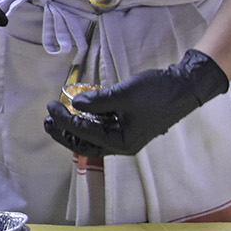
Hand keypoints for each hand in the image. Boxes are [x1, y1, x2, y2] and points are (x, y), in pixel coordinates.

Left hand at [43, 49, 228, 155]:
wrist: (184, 86)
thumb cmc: (156, 93)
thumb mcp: (123, 95)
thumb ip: (97, 102)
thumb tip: (75, 104)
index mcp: (122, 142)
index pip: (85, 135)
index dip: (64, 122)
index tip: (50, 107)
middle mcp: (123, 143)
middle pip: (87, 143)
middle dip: (65, 133)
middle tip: (46, 121)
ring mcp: (127, 134)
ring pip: (94, 135)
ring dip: (75, 127)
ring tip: (57, 116)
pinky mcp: (129, 123)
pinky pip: (103, 126)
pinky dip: (90, 119)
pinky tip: (80, 109)